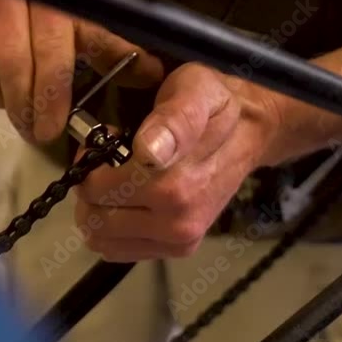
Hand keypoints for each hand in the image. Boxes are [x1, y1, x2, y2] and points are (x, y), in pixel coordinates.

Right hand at [0, 0, 163, 142]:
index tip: (51, 128)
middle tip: (31, 129)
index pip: (52, 56)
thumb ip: (111, 46)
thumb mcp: (82, 17)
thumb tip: (150, 73)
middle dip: (24, 107)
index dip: (52, 99)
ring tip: (9, 102)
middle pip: (13, 66)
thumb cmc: (42, 1)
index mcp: (49, 0)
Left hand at [74, 63, 284, 260]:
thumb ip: (174, 118)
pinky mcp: (177, 249)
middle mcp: (178, 220)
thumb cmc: (216, 105)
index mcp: (175, 185)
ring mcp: (179, 240)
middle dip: (92, 186)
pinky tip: (129, 200)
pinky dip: (112, 228)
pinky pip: (119, 250)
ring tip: (119, 179)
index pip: (96, 189)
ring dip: (98, 208)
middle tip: (110, 159)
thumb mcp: (196, 90)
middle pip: (95, 216)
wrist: (250, 132)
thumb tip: (150, 152)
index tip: (108, 138)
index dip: (91, 162)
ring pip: (102, 237)